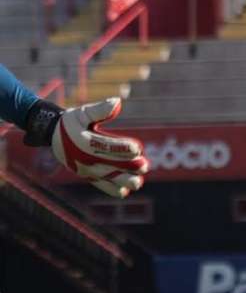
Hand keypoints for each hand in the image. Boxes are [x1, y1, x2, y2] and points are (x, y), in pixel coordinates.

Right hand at [28, 98, 148, 197]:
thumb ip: (100, 110)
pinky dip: (114, 190)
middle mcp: (85, 158)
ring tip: (138, 181)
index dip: (122, 148)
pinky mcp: (89, 177)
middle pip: (110, 165)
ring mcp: (87, 169)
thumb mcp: (82, 112)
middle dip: (129, 167)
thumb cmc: (72, 122)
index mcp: (84, 141)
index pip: (105, 146)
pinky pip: (102, 186)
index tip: (137, 148)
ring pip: (108, 179)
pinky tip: (126, 189)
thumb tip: (117, 102)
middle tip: (144, 165)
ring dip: (125, 181)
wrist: (53, 136)